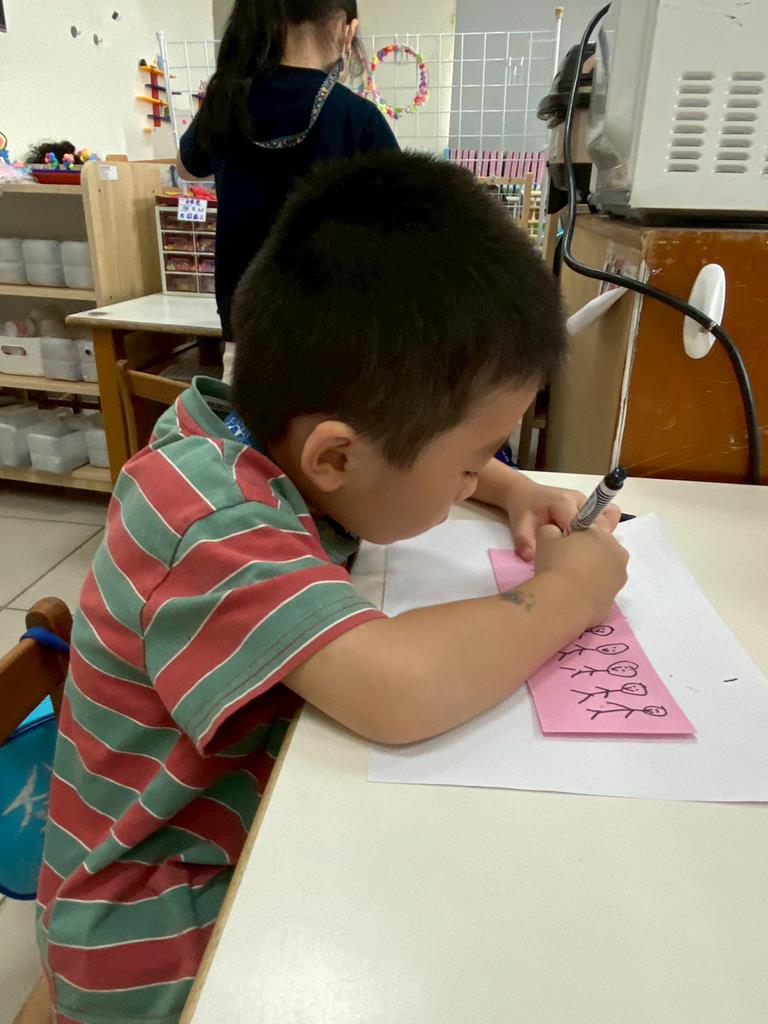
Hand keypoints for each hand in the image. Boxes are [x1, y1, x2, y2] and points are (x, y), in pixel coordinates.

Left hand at [506, 478, 620, 561]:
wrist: (526, 494)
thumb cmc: (523, 509)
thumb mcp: (519, 524)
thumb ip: (523, 541)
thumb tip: (530, 557)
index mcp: (564, 502)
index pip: (580, 526)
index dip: (575, 545)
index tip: (568, 560)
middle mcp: (581, 500)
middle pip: (598, 525)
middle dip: (591, 544)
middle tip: (576, 558)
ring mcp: (589, 504)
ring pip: (605, 524)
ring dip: (598, 540)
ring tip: (583, 553)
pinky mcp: (593, 509)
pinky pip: (606, 521)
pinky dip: (602, 534)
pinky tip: (589, 546)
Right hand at [535, 521, 628, 624]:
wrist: (561, 603)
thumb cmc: (555, 564)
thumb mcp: (546, 537)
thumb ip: (553, 530)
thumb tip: (558, 534)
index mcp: (603, 535)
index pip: (592, 527)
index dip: (576, 535)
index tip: (563, 544)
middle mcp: (618, 555)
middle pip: (602, 550)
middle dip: (588, 553)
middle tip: (565, 563)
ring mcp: (619, 580)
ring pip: (605, 571)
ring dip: (592, 573)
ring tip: (570, 582)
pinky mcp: (613, 601)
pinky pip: (601, 591)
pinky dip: (591, 592)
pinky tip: (575, 596)